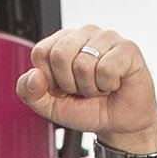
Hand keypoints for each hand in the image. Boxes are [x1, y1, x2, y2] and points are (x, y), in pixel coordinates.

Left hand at [16, 23, 156, 157]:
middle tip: (84, 89)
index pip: (40, 52)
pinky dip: (108, 85)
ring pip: (83, 64)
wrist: (118, 123)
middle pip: (60, 55)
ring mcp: (106, 37)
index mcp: (61, 42)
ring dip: (91, 87)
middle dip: (70, 84)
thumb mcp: (50, 107)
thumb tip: (34, 75)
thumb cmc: (87, 109)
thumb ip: (30, 93)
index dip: (50, 80)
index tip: (64, 89)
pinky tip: (114, 83)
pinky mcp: (126, 47)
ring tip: (100, 86)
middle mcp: (83, 34)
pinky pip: (106, 68)